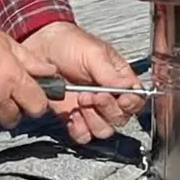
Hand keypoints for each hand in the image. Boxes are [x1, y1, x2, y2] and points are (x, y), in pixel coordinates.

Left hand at [19, 21, 145, 144]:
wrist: (42, 48)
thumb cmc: (70, 43)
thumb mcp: (94, 52)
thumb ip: (110, 73)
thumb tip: (127, 88)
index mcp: (120, 80)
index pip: (136, 99)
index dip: (129, 103)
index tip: (117, 97)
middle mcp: (109, 97)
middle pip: (120, 118)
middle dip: (106, 109)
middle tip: (90, 94)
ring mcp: (91, 109)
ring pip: (103, 130)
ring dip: (92, 119)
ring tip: (79, 101)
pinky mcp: (73, 118)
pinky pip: (83, 135)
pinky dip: (78, 129)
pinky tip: (72, 115)